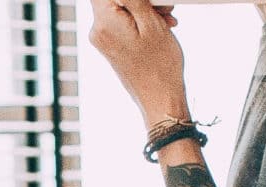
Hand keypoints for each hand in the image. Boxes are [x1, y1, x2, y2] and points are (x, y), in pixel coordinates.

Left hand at [87, 1, 189, 128]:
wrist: (159, 98)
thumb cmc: (159, 65)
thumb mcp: (151, 23)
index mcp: (104, 22)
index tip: (148, 1)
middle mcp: (98, 31)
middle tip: (165, 9)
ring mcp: (103, 40)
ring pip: (123, 10)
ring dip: (147, 9)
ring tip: (167, 21)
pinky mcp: (111, 46)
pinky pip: (124, 23)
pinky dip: (143, 21)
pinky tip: (161, 28)